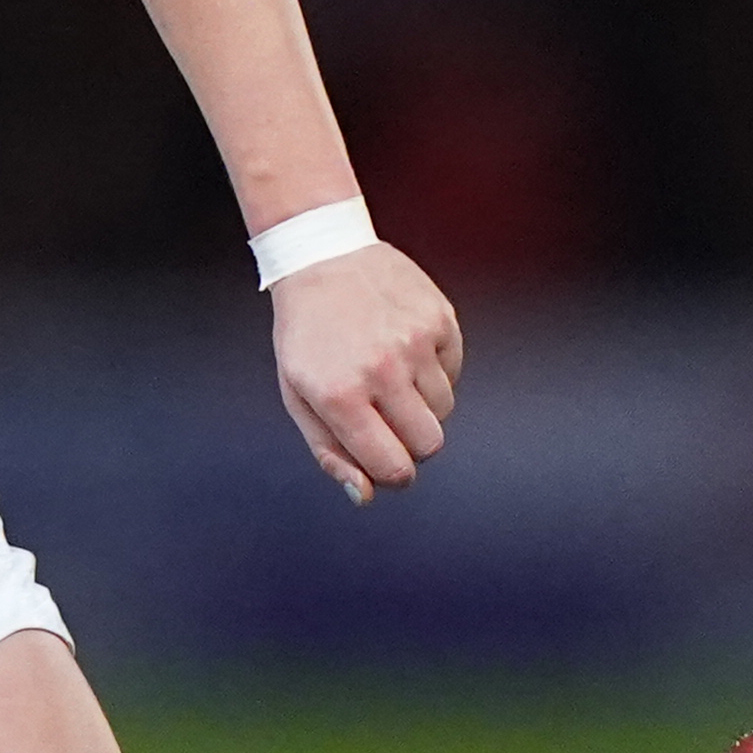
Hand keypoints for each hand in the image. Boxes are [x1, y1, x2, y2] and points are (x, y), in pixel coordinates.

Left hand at [271, 243, 460, 503]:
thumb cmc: (306, 335)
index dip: (392, 472)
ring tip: (389, 374)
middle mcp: (381, 370)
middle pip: (430, 445)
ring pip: (445, 410)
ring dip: (421, 404)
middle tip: (385, 416)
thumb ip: (329, 452)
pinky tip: (404, 347)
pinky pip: (454, 371)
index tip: (384, 459)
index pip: (394, 468)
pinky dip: (435, 369)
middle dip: (411, 442)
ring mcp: (415, 341)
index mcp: (339, 395)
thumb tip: (364, 496)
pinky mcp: (440, 318)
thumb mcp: (298, 397)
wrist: (321, 256)